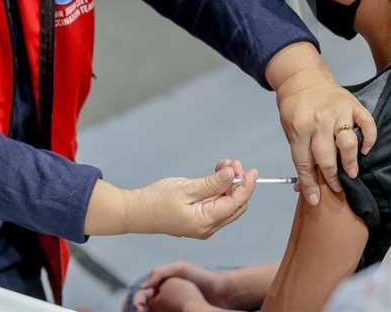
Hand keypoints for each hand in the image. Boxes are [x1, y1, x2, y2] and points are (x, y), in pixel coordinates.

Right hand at [127, 165, 257, 238]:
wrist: (138, 212)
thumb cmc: (157, 201)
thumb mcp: (186, 188)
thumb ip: (211, 183)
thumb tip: (232, 175)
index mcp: (205, 222)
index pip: (235, 203)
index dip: (246, 186)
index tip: (252, 171)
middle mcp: (208, 227)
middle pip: (235, 205)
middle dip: (238, 183)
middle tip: (233, 164)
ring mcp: (204, 224)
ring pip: (227, 203)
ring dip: (229, 183)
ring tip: (223, 165)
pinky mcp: (199, 218)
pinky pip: (217, 203)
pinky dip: (220, 188)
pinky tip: (217, 173)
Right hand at [136, 262, 230, 309]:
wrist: (221, 293)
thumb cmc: (201, 277)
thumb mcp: (179, 268)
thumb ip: (160, 272)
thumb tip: (142, 286)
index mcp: (162, 283)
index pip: (142, 293)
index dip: (137, 300)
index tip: (138, 306)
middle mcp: (164, 295)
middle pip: (145, 305)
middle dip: (139, 309)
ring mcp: (171, 306)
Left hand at [265, 43, 375, 205]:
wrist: (302, 79)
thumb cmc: (295, 107)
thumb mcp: (289, 131)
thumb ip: (299, 155)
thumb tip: (303, 186)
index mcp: (299, 128)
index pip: (305, 163)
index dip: (310, 184)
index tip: (314, 199)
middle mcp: (319, 121)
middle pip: (327, 158)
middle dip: (332, 178)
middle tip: (337, 187)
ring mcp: (338, 112)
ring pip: (348, 143)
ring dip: (350, 162)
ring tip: (351, 173)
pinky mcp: (353, 104)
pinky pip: (367, 124)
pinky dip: (369, 139)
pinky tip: (365, 149)